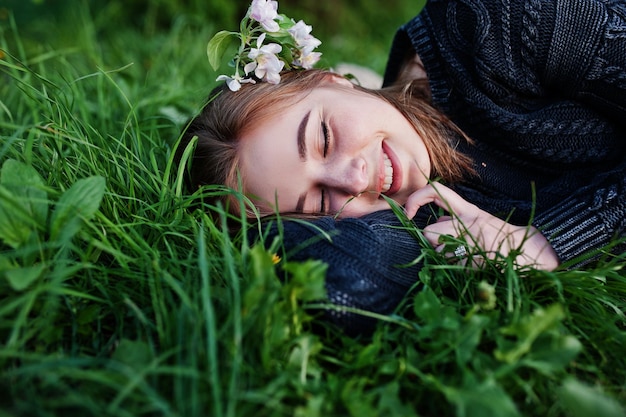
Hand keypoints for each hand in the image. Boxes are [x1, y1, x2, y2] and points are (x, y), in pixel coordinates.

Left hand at [405, 183, 558, 269]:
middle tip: (453, 245)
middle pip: (429, 232)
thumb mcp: (479, 219)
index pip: (436, 192)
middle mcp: (468, 224)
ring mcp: (470, 244)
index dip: (416, 199)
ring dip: (445, 256)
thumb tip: (432, 224)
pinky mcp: (472, 263)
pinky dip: (454, 267)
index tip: (407, 211)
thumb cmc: (503, 237)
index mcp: (470, 211)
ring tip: (467, 256)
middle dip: (432, 240)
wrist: (532, 252)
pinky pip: (449, 266)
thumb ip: (454, 218)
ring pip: (437, 252)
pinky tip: (471, 265)